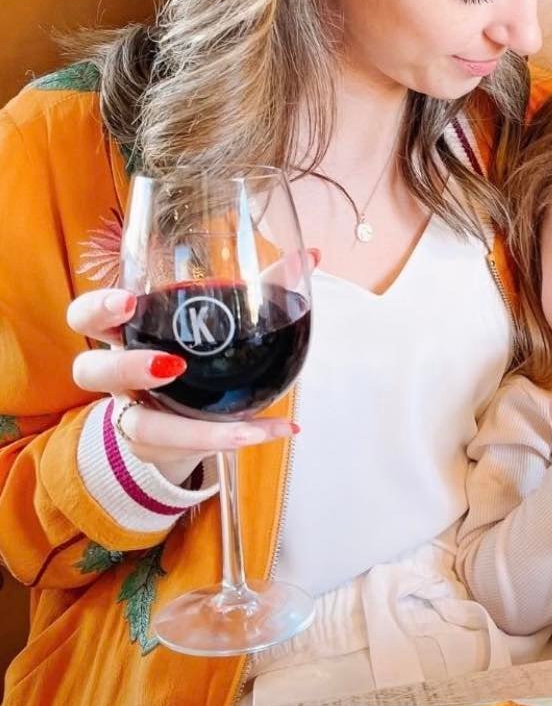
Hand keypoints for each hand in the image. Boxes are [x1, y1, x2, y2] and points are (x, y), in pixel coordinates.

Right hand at [67, 286, 300, 484]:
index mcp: (129, 332)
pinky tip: (277, 429)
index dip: (97, 310)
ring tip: (243, 430)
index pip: (87, 316)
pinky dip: (234, 438)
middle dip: (125, 368)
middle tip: (171, 365)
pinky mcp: (155, 447)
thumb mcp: (224, 319)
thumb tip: (309, 256)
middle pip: (90, 372)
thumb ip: (263, 288)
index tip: (128, 301)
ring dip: (194, 430)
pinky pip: (187, 449)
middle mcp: (119, 375)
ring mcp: (133, 415)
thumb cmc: (199, 351)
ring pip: (141, 427)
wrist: (188, 412)